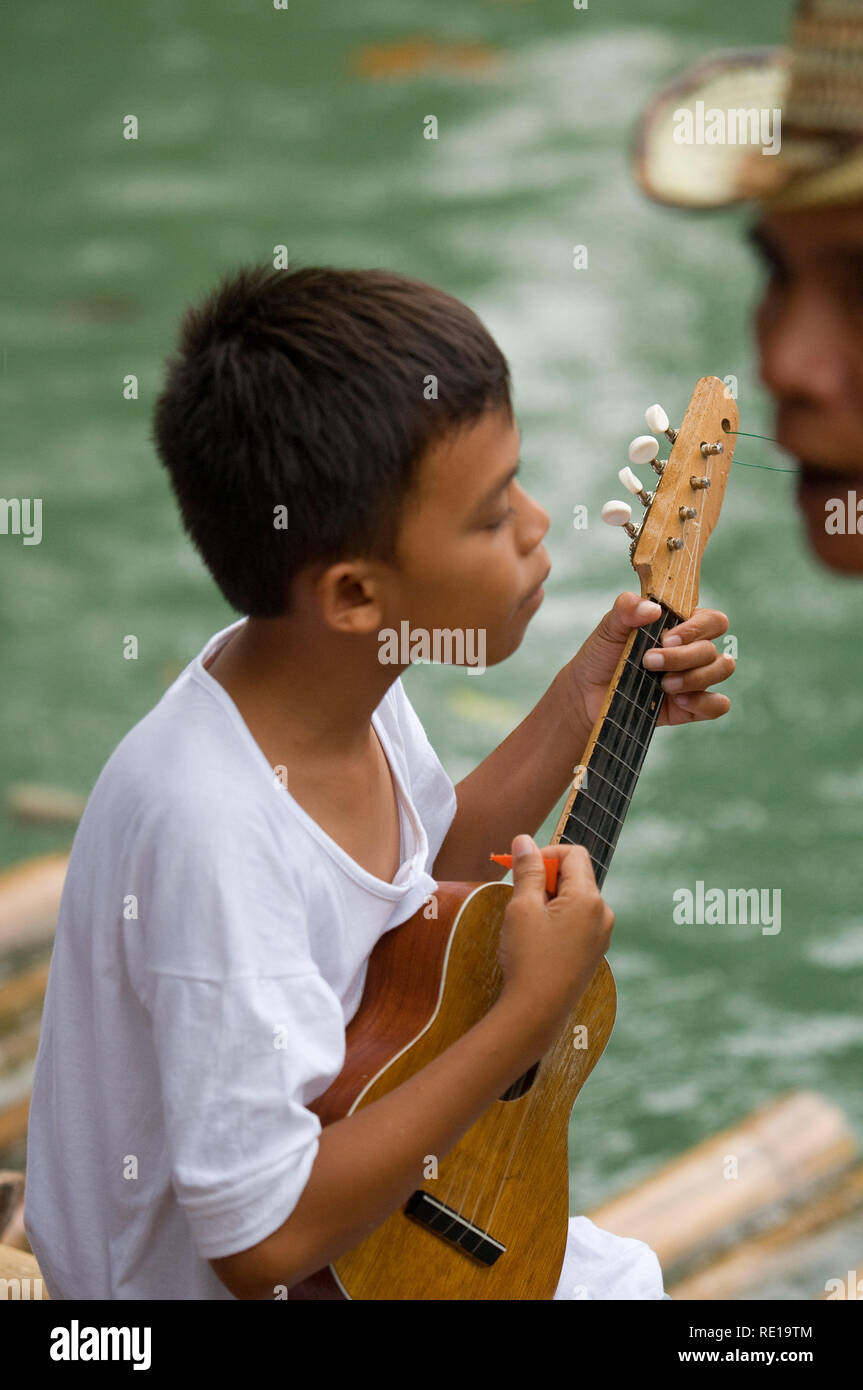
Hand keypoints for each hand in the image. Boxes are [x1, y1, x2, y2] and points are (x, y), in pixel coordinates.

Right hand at [497, 836, 613, 1051]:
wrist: (537, 1012)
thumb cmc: (528, 958)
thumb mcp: (522, 907)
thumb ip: (527, 869)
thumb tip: (524, 840)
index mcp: (589, 899)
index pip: (574, 854)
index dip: (545, 854)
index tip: (521, 868)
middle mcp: (603, 914)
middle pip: (577, 875)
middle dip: (547, 877)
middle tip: (519, 894)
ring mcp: (602, 935)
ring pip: (577, 898)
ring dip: (551, 898)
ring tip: (527, 920)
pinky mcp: (594, 952)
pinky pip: (579, 920)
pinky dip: (559, 917)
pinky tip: (538, 937)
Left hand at [560, 591, 733, 729]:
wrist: (586, 693)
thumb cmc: (602, 655)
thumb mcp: (609, 628)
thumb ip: (626, 609)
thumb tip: (652, 608)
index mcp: (680, 627)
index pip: (712, 621)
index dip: (696, 629)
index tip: (667, 638)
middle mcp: (692, 651)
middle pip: (712, 649)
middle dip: (682, 657)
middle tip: (649, 661)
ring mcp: (693, 679)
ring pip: (722, 670)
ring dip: (695, 677)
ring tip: (663, 684)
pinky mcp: (690, 707)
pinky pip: (718, 705)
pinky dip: (704, 702)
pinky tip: (677, 700)